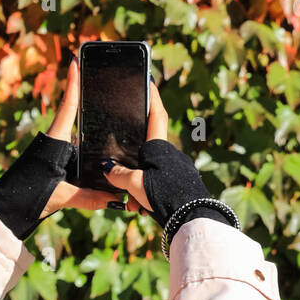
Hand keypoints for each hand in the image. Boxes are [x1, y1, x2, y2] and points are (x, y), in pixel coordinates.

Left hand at [38, 59, 149, 216]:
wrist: (7, 210)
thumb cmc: (28, 198)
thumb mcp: (61, 197)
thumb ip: (89, 197)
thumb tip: (114, 198)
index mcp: (55, 141)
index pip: (68, 106)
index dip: (73, 83)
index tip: (74, 59)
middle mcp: (54, 142)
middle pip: (77, 121)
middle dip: (90, 107)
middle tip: (101, 82)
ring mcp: (53, 152)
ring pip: (78, 141)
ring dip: (91, 139)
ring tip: (113, 126)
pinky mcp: (52, 163)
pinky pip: (74, 155)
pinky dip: (87, 156)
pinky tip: (102, 163)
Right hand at [93, 83, 169, 215]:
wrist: (191, 219)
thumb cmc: (165, 196)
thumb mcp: (135, 184)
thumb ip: (118, 174)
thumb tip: (107, 168)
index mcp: (160, 147)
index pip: (156, 114)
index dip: (152, 96)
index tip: (148, 79)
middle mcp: (171, 155)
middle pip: (147, 149)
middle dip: (132, 163)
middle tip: (123, 176)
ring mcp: (177, 170)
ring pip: (150, 172)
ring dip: (138, 187)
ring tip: (135, 203)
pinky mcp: (180, 185)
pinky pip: (158, 185)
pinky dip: (147, 196)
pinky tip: (143, 209)